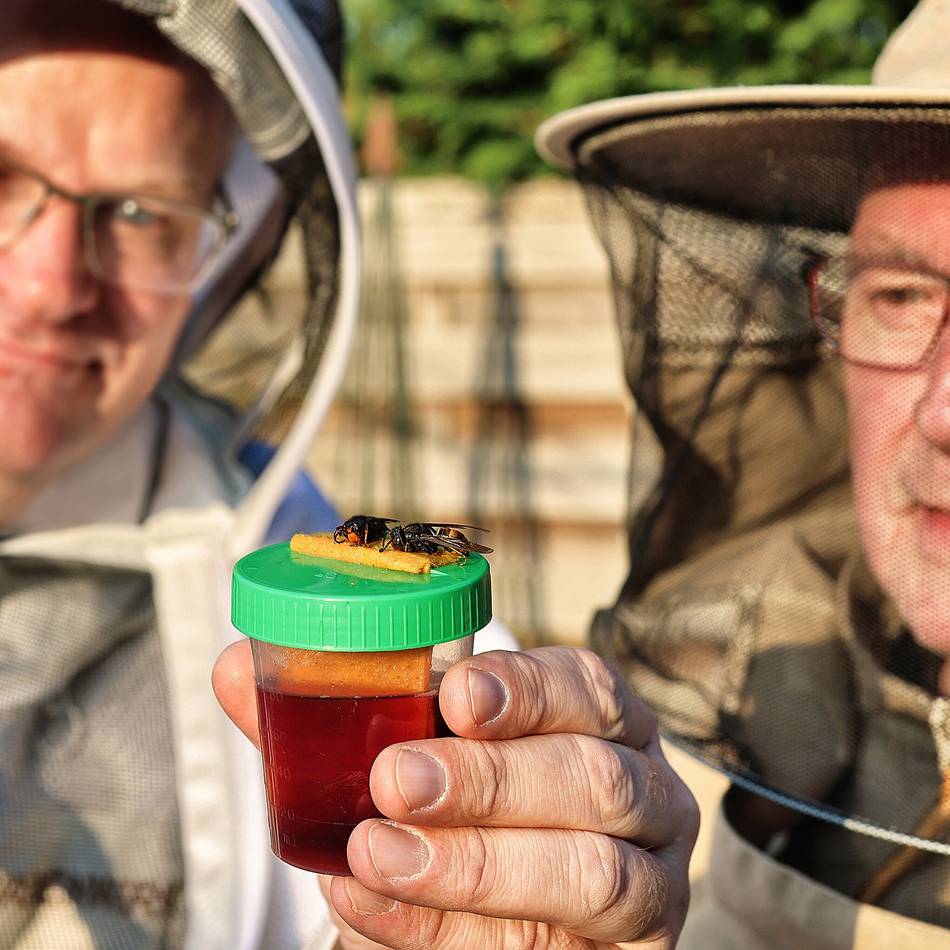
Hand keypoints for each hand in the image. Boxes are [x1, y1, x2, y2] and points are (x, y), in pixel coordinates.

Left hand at [213, 645, 698, 948]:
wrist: (499, 923)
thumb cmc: (462, 816)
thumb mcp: (411, 758)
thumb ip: (335, 720)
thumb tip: (238, 665)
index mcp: (601, 720)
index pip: (585, 684)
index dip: (526, 685)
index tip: (454, 692)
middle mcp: (644, 789)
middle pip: (591, 774)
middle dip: (489, 778)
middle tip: (394, 779)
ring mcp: (652, 877)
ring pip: (591, 869)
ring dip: (476, 864)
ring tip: (375, 854)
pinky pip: (562, 947)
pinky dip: (456, 931)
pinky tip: (377, 910)